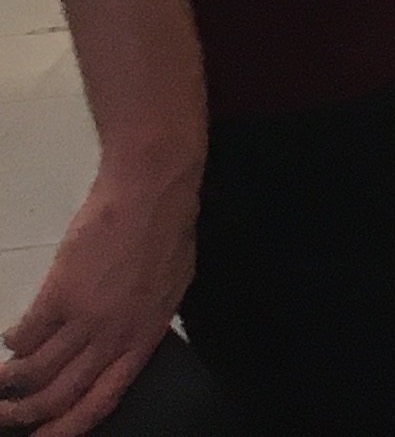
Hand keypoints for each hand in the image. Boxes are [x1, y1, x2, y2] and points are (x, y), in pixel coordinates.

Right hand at [0, 164, 195, 436]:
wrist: (151, 191)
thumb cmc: (166, 233)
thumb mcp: (170, 289)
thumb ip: (142, 326)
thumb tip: (117, 352)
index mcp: (145, 337)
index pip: (103, 400)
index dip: (69, 428)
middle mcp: (113, 336)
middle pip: (59, 395)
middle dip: (25, 414)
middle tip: (5, 417)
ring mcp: (85, 317)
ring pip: (35, 371)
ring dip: (9, 384)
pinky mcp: (59, 295)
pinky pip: (25, 335)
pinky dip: (13, 343)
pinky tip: (12, 341)